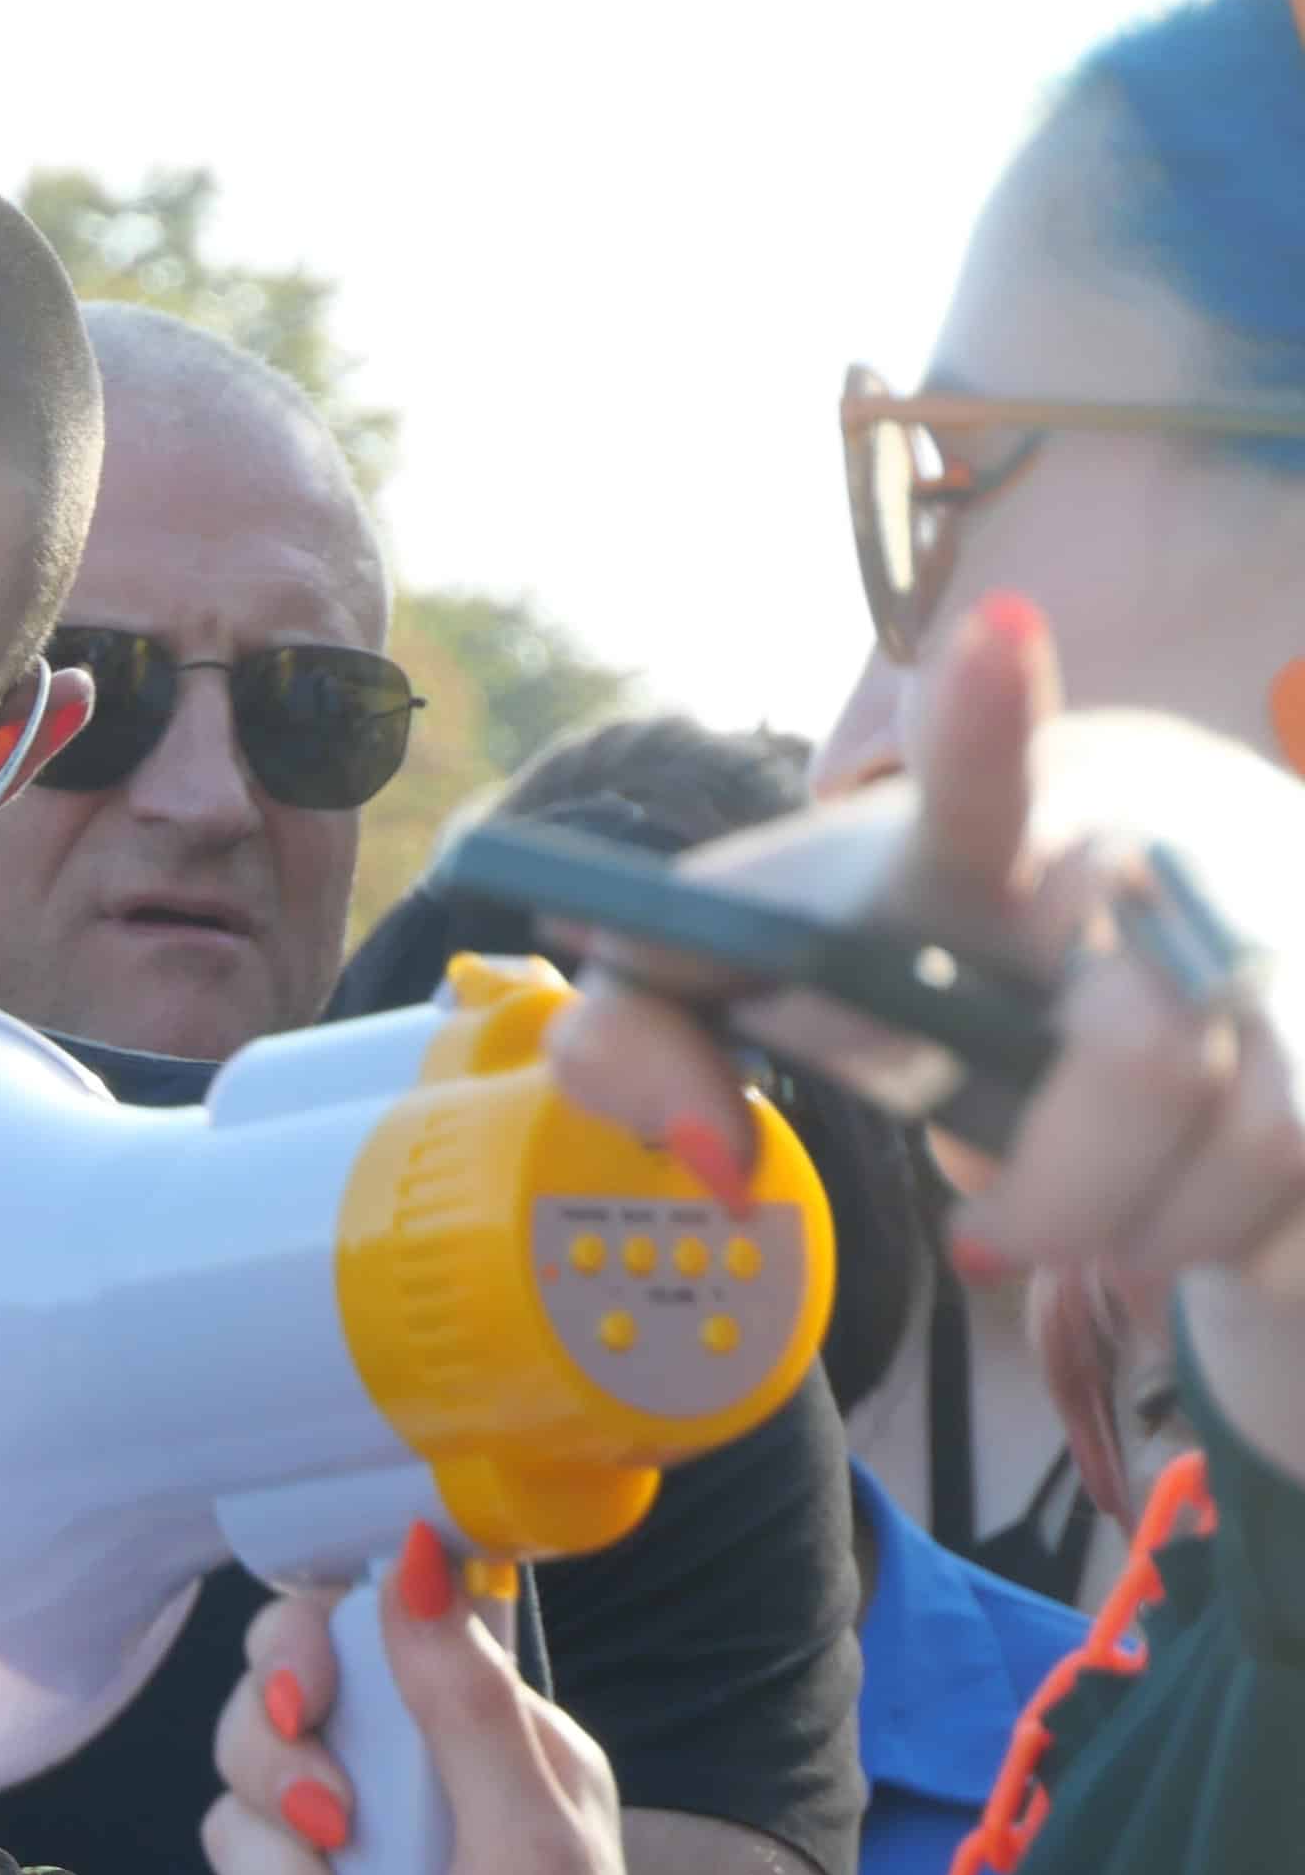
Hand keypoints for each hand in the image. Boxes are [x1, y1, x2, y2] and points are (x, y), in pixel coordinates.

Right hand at [202, 1542, 691, 1874]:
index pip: (349, 1634)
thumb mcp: (529, 1847)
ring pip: (235, 1843)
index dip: (300, 1655)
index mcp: (487, 1747)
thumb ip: (462, 1700)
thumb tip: (415, 1544)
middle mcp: (409, 1798)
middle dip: (289, 1798)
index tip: (308, 1706)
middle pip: (263, 1726)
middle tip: (344, 1837)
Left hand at [550, 593, 1304, 1325]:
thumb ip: (636, 1042)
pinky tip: (1191, 1199)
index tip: (991, 637)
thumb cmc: (904, 937)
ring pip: (1263, 1141)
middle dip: (1062, 1190)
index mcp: (982, 834)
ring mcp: (1289, 932)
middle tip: (987, 1234)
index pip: (979, 769)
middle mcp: (1157, 862)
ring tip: (1091, 1201)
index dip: (983, 714)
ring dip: (1155, 1225)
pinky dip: (1245, 1237)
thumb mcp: (743, 972)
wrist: (1134, 886)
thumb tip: (706, 1158)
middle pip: (1146, 1060)